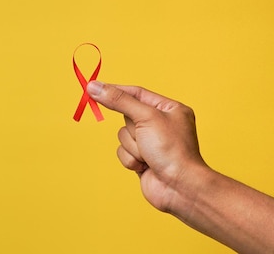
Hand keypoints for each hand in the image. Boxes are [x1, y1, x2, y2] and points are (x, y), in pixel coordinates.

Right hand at [87, 81, 208, 213]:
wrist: (179, 187)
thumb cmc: (171, 149)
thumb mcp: (145, 117)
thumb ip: (118, 101)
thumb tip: (94, 86)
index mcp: (169, 109)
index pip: (137, 93)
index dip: (116, 91)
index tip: (95, 87)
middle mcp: (161, 124)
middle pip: (127, 116)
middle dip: (132, 129)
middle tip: (144, 136)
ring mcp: (151, 143)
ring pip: (123, 136)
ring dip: (132, 146)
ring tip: (148, 155)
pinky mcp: (143, 159)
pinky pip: (123, 152)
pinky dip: (131, 159)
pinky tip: (145, 166)